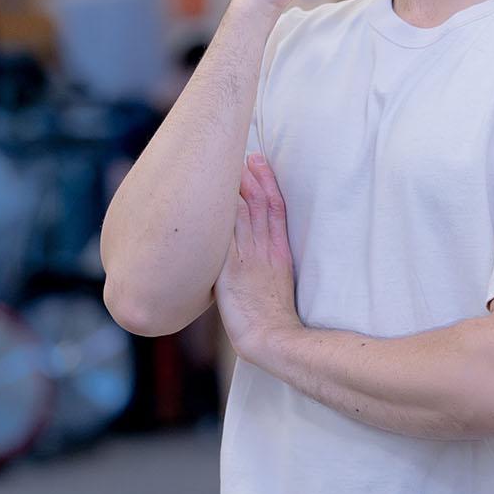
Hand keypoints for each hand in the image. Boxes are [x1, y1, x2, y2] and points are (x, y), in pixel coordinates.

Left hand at [214, 154, 302, 366]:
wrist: (273, 339)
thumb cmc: (273, 321)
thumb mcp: (277, 286)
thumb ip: (267, 265)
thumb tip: (256, 254)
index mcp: (279, 254)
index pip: (275, 210)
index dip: (268, 184)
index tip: (259, 164)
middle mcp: (264, 251)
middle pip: (260, 206)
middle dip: (254, 179)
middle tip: (247, 155)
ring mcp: (248, 259)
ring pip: (243, 215)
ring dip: (237, 190)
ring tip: (231, 166)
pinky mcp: (230, 271)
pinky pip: (225, 237)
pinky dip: (222, 215)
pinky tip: (214, 197)